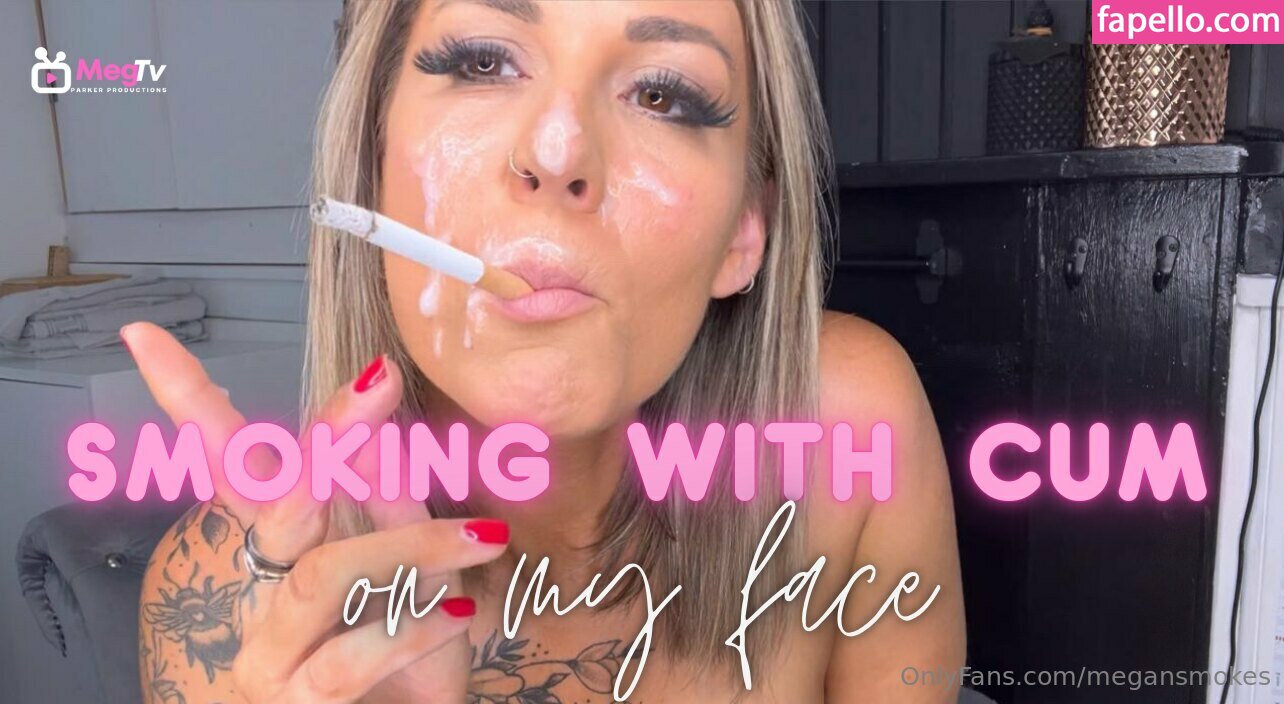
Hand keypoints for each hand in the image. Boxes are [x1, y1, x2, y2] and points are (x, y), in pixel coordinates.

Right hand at [124, 322, 503, 702]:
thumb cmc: (402, 654)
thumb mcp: (407, 569)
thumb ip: (389, 505)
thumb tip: (374, 428)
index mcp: (285, 549)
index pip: (233, 464)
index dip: (190, 402)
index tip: (146, 335)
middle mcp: (259, 592)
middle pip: (272, 499)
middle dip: (330, 433)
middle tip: (380, 379)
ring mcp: (267, 651)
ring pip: (321, 574)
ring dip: (411, 545)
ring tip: (482, 534)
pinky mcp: (296, 701)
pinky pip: (353, 656)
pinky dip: (416, 626)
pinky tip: (461, 613)